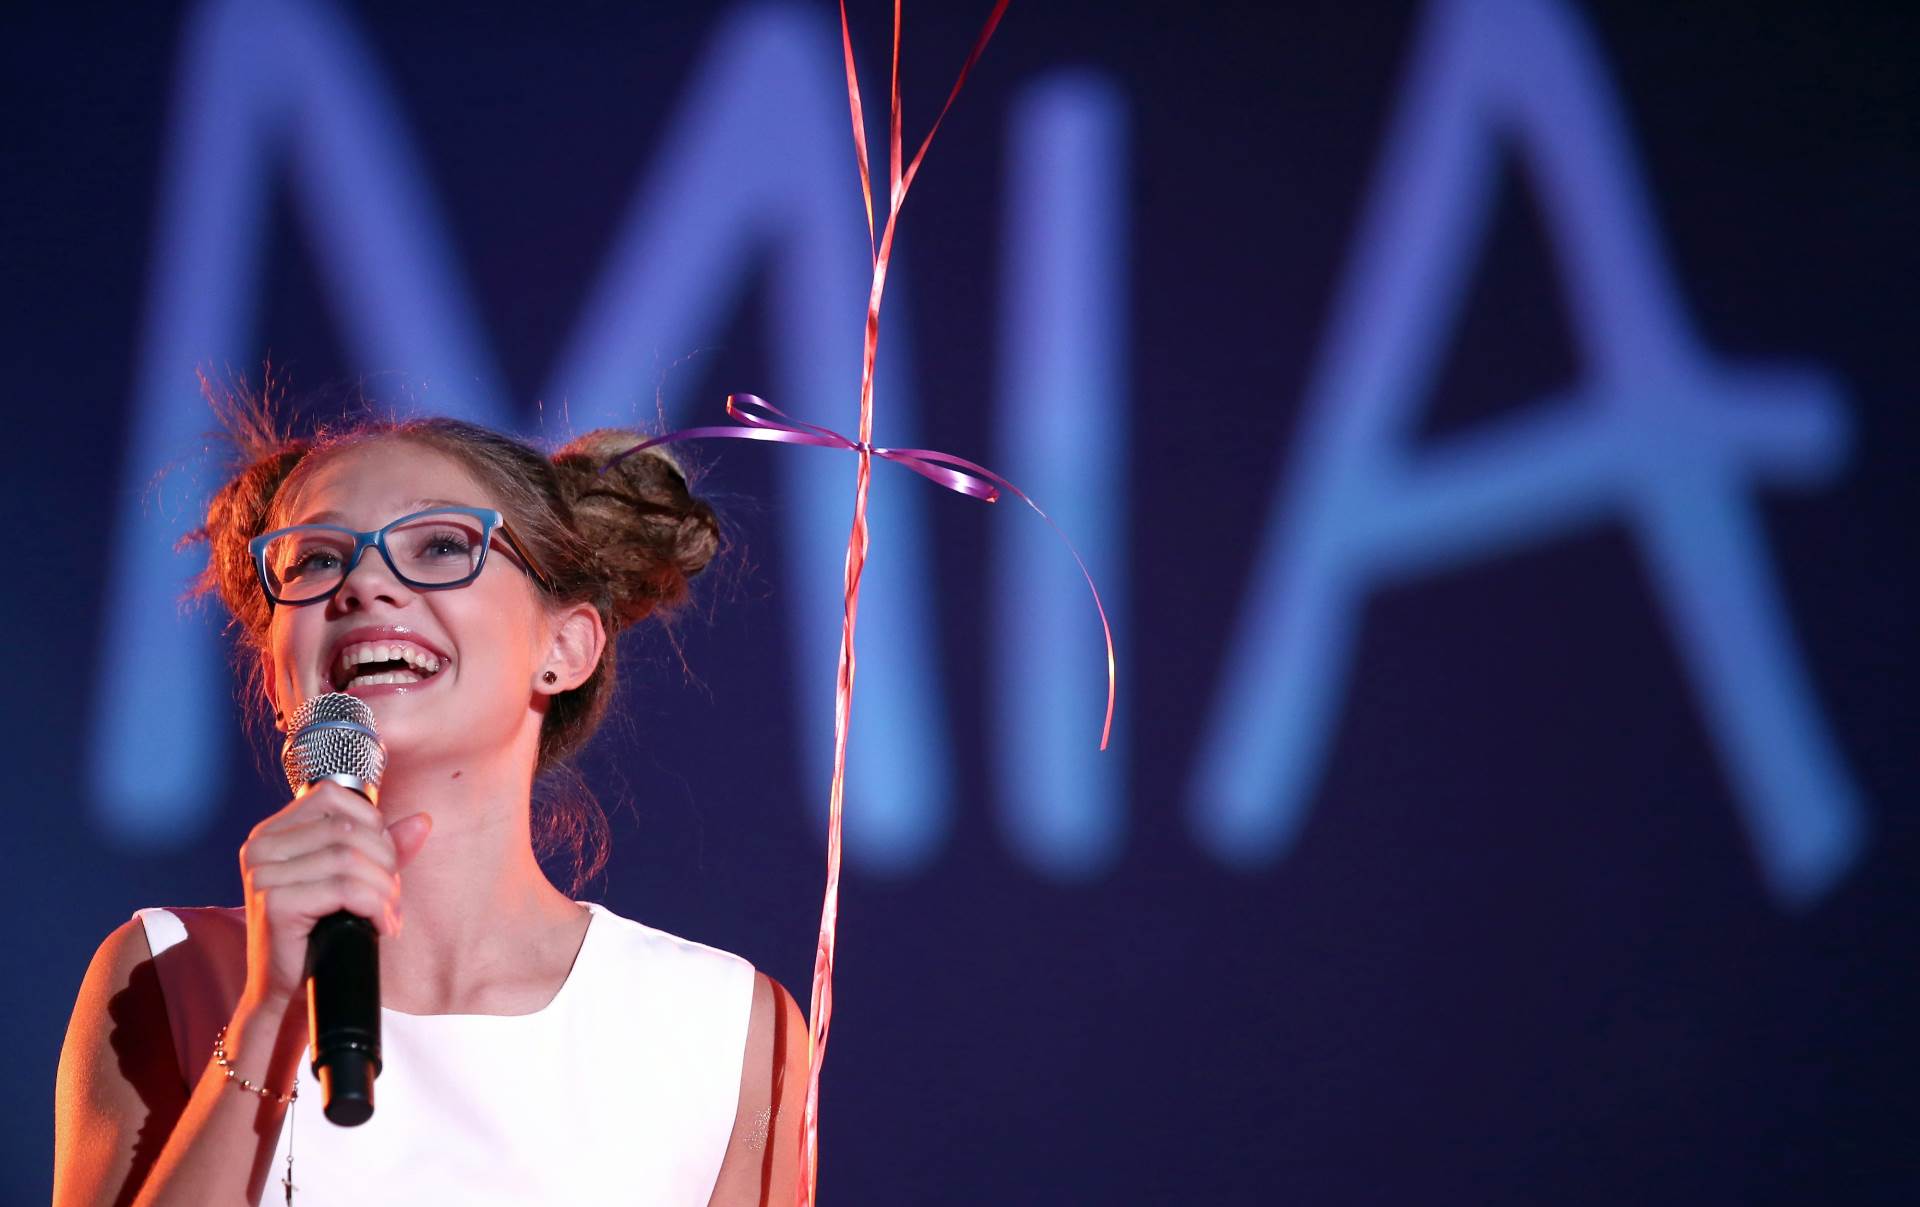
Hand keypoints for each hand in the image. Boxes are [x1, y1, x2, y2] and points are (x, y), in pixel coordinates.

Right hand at [237, 782, 432, 1011]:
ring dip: (384, 889)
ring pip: (350, 859)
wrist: (287, 992)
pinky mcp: (274, 902)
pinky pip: (345, 889)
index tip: (384, 860)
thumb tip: (422, 820)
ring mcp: (263, 874)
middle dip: (385, 861)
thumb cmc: (318, 933)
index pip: (334, 796)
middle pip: (348, 830)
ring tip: (389, 914)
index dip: (372, 823)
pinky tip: (381, 926)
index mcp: (272, 832)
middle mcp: (261, 846)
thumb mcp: (351, 881)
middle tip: (392, 896)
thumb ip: (382, 848)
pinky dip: (375, 907)